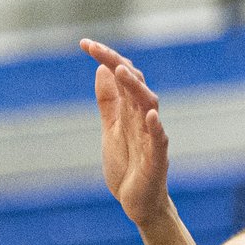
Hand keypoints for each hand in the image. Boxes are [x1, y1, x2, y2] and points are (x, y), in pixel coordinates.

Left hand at [82, 39, 171, 229]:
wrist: (136, 201)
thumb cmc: (127, 163)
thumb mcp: (110, 128)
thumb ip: (108, 101)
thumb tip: (102, 70)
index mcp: (129, 109)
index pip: (120, 76)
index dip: (105, 58)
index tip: (84, 43)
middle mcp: (142, 117)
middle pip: (134, 83)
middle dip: (118, 64)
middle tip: (98, 50)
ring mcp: (151, 135)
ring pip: (148, 104)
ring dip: (136, 87)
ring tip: (122, 71)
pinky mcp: (157, 158)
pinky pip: (159, 139)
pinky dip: (156, 127)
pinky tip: (151, 115)